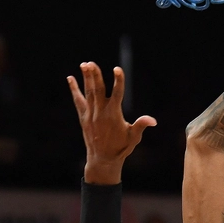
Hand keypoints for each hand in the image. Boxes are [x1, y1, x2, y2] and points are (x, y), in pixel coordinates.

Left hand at [67, 62, 155, 184]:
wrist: (102, 159)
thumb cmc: (121, 148)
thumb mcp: (133, 138)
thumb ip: (141, 126)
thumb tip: (152, 120)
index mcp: (114, 115)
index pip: (117, 94)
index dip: (118, 81)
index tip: (117, 69)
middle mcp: (100, 113)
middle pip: (97, 90)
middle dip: (95, 75)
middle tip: (91, 63)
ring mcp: (90, 114)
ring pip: (88, 93)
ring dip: (86, 78)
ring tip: (84, 64)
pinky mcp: (83, 117)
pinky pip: (78, 101)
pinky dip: (74, 90)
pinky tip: (70, 79)